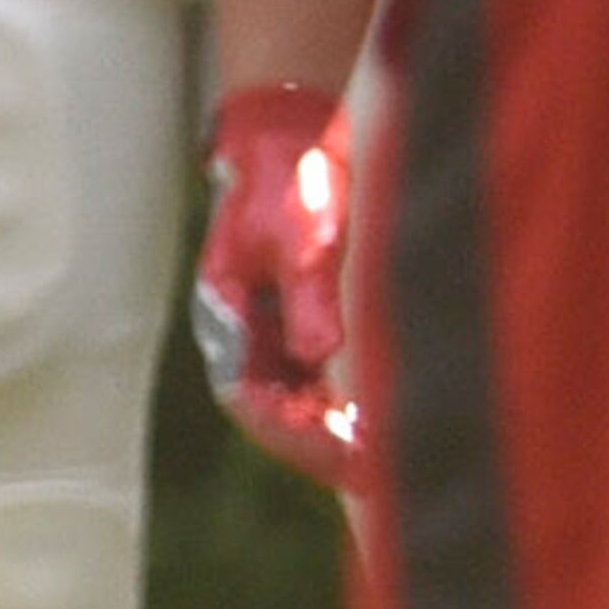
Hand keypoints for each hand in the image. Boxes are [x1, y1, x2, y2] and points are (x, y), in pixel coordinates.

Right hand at [193, 80, 361, 488]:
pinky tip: (375, 415)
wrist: (289, 133)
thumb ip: (309, 296)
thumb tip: (319, 358)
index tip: (351, 460)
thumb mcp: (303, 235)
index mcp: (227, 317)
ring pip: (290, 400)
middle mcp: (240, 331)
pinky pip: (308, 379)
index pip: (251, 403)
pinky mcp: (292, 315)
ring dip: (327, 431)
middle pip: (270, 413)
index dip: (299, 440)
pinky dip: (336, 403)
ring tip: (382, 456)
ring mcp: (264, 326)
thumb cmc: (291, 179)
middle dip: (317, 448)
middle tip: (375, 475)